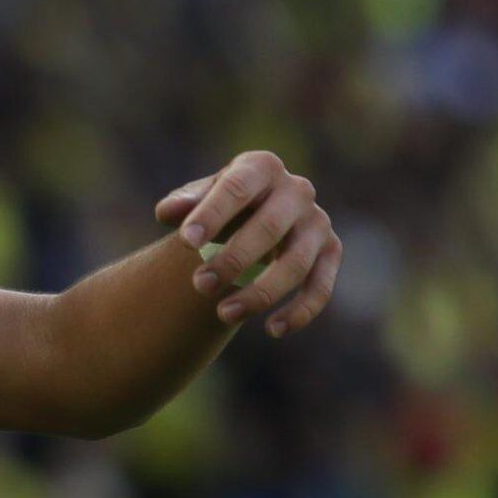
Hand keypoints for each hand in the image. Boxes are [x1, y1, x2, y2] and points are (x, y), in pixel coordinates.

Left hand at [158, 151, 340, 337]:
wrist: (258, 213)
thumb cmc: (223, 204)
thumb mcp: (202, 197)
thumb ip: (185, 203)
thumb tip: (167, 212)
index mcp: (262, 167)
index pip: (237, 188)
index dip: (212, 214)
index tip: (186, 242)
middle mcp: (297, 190)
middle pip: (269, 227)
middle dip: (233, 259)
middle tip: (199, 285)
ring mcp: (317, 222)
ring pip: (296, 263)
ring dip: (261, 292)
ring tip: (224, 314)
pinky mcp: (330, 251)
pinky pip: (321, 286)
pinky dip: (301, 311)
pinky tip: (273, 330)